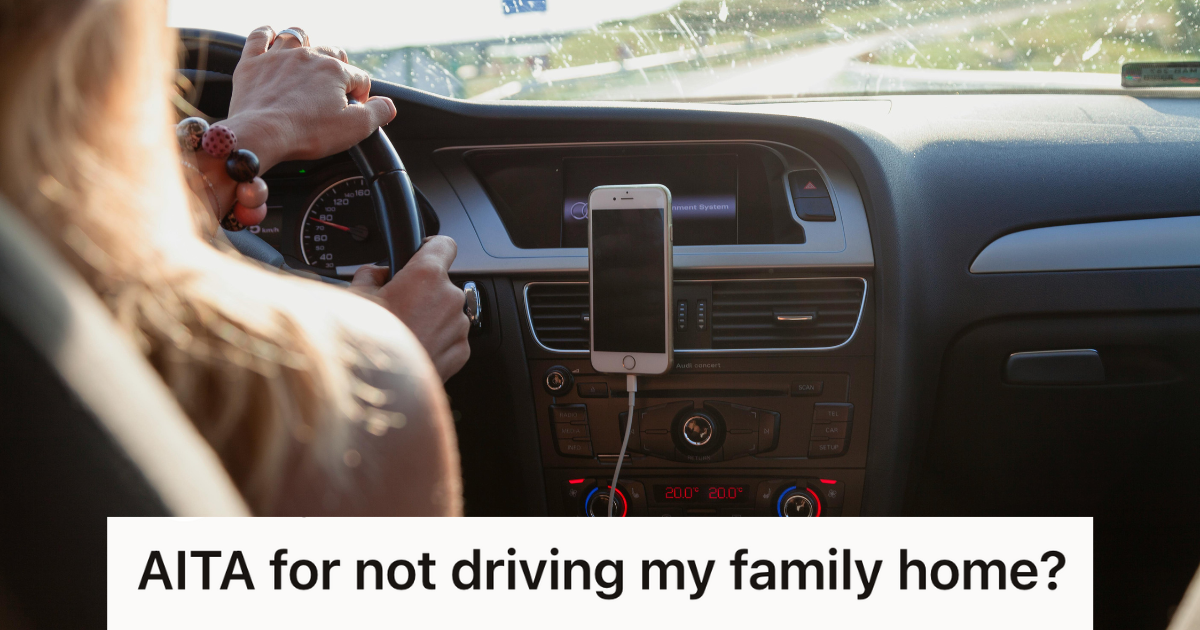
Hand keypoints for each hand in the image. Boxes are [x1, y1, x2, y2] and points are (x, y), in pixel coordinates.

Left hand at [223, 26, 396, 171]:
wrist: (261, 134)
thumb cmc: (307, 132)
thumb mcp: (355, 128)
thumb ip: (379, 113)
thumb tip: (388, 105)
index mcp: (334, 71)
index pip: (359, 78)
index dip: (360, 96)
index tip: (353, 111)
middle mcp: (308, 56)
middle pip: (331, 52)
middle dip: (337, 68)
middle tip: (334, 91)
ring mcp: (278, 57)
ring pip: (297, 36)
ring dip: (306, 45)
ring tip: (307, 61)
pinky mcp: (253, 63)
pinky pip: (259, 36)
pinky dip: (266, 34)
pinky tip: (271, 39)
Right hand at [351, 237, 470, 381]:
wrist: (378, 390)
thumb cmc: (367, 344)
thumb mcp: (355, 297)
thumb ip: (369, 275)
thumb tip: (375, 273)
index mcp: (426, 276)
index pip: (444, 244)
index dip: (431, 247)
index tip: (422, 252)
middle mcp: (449, 298)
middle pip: (440, 283)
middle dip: (421, 291)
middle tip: (396, 306)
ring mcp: (458, 326)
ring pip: (445, 311)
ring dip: (429, 317)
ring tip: (402, 332)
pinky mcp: (461, 352)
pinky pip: (450, 337)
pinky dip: (435, 339)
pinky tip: (412, 348)